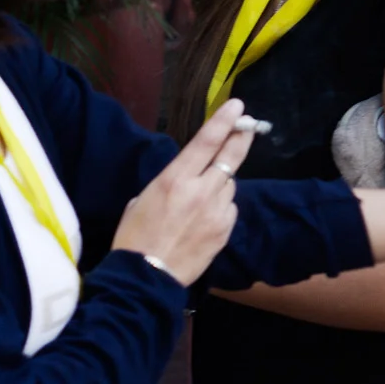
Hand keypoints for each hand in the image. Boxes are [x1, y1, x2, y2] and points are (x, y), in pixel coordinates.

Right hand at [110, 100, 249, 283]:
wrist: (145, 277)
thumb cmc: (134, 237)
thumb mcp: (143, 199)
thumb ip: (172, 183)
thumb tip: (189, 178)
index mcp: (175, 180)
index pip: (206, 142)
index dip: (224, 122)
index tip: (238, 106)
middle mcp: (201, 190)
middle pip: (230, 157)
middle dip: (241, 138)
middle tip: (250, 125)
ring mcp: (217, 210)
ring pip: (228, 185)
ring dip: (220, 185)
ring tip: (199, 202)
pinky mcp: (226, 229)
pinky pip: (229, 208)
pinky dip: (221, 208)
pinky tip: (204, 220)